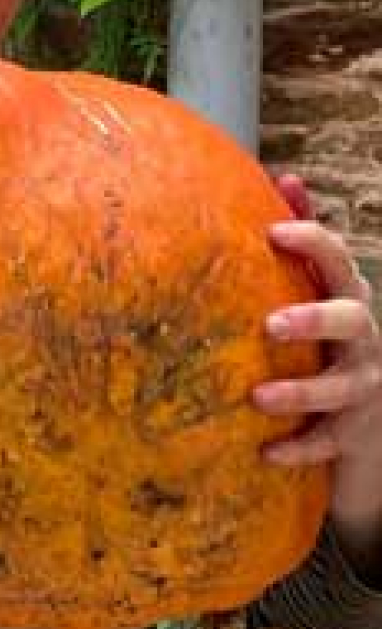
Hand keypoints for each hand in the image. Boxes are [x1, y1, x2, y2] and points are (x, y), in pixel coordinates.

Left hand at [253, 174, 381, 575]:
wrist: (372, 427)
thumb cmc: (332, 344)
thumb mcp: (323, 293)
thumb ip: (306, 245)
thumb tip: (284, 176)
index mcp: (350, 300)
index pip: (338, 262)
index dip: (312, 243)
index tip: (274, 232)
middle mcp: (364, 341)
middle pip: (351, 320)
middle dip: (314, 318)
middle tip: (270, 324)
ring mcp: (364, 389)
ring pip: (339, 389)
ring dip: (299, 392)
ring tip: (257, 397)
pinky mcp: (354, 435)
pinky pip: (328, 444)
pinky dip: (299, 449)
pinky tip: (265, 452)